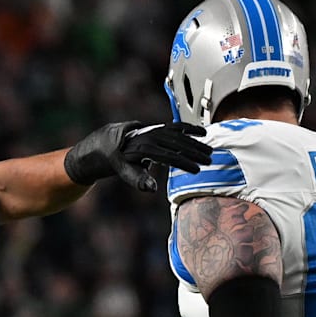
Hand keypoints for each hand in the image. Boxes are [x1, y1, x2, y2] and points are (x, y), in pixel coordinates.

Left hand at [65, 121, 211, 191]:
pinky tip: (203, 132)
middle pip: (176, 144)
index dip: (183, 163)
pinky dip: (189, 128)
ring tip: (209, 152)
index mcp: (142, 148)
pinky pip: (175, 127)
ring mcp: (154, 130)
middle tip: (209, 161)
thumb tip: (153, 189)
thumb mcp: (123, 170)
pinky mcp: (156, 127)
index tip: (197, 170)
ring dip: (195, 142)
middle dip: (194, 153)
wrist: (106, 141)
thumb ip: (138, 179)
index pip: (168, 156)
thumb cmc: (116, 159)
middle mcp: (149, 136)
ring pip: (178, 135)